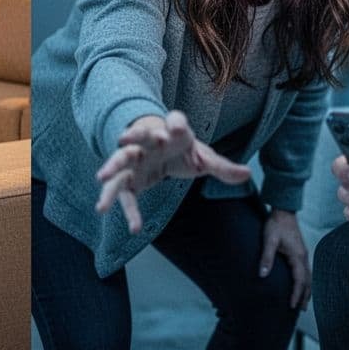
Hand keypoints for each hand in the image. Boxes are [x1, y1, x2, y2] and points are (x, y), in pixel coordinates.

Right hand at [95, 111, 251, 233]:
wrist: (158, 144)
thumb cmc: (181, 148)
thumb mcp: (203, 157)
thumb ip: (222, 167)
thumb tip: (247, 174)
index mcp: (172, 132)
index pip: (175, 121)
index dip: (175, 123)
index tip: (176, 128)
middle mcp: (149, 141)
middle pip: (138, 136)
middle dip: (132, 137)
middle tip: (124, 139)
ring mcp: (135, 158)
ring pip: (120, 160)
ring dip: (111, 168)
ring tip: (101, 180)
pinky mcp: (129, 178)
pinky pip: (124, 192)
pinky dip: (127, 209)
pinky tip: (134, 228)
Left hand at [261, 209, 310, 309]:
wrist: (283, 210)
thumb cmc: (275, 224)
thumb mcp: (268, 240)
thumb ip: (266, 257)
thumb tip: (262, 275)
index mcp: (297, 256)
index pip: (299, 281)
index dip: (296, 295)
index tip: (291, 306)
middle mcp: (303, 257)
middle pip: (307, 281)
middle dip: (305, 296)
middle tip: (301, 310)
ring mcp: (303, 254)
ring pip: (308, 277)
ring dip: (306, 290)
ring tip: (303, 303)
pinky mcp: (300, 251)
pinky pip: (305, 271)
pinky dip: (305, 281)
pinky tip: (301, 285)